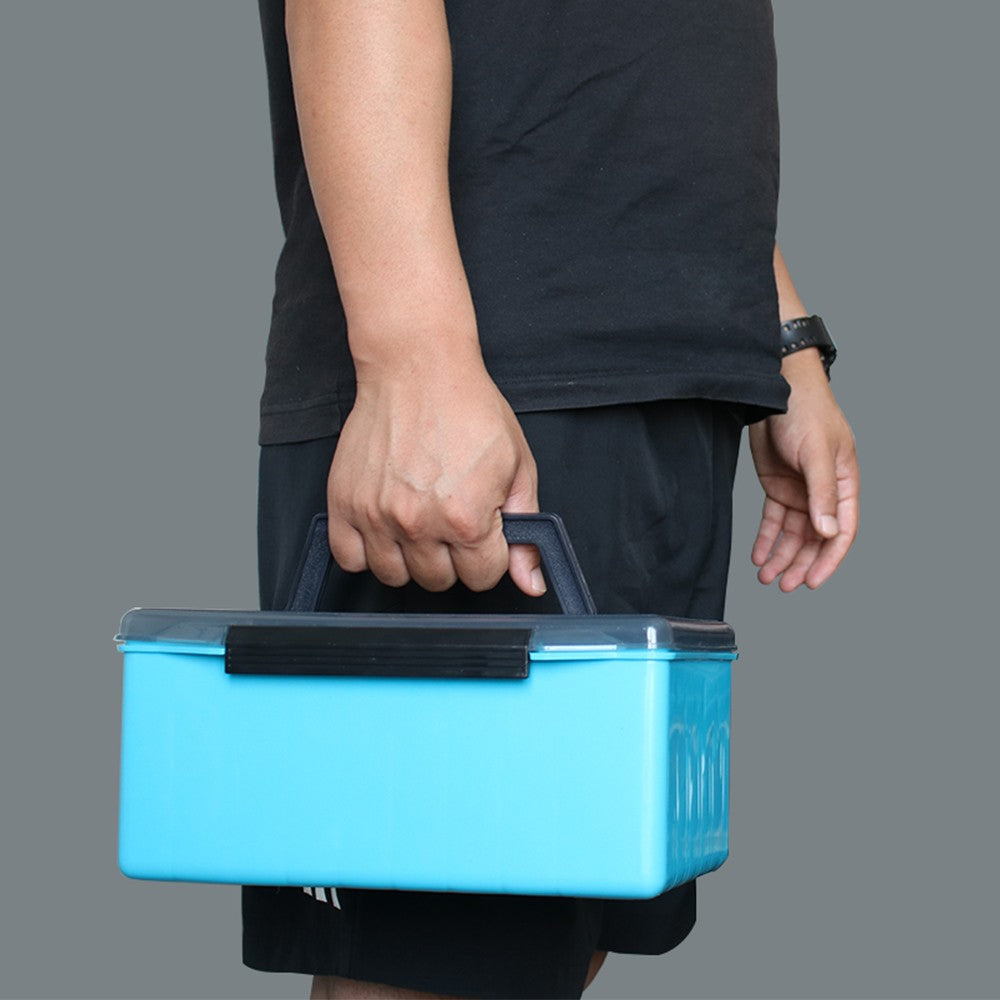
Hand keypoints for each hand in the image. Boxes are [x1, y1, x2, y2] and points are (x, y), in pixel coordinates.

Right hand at [326, 347, 542, 595]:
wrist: (419, 368)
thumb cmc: (469, 409)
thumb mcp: (517, 467)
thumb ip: (526, 529)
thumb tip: (530, 582)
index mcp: (466, 519)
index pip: (482, 577)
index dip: (488, 553)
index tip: (481, 528)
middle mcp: (418, 523)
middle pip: (439, 581)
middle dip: (452, 557)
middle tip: (450, 519)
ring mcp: (377, 515)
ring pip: (394, 576)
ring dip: (410, 557)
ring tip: (419, 522)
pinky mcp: (344, 503)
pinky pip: (349, 558)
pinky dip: (366, 551)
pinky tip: (385, 527)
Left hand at [749, 349, 858, 590]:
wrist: (774, 388)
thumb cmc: (806, 411)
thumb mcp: (815, 452)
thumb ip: (822, 493)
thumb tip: (828, 532)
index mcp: (844, 483)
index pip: (842, 530)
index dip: (828, 559)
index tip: (812, 581)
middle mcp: (824, 491)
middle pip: (816, 538)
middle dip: (801, 563)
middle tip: (785, 586)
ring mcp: (800, 490)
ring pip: (793, 533)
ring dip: (781, 556)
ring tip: (767, 578)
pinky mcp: (778, 485)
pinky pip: (773, 521)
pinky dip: (767, 539)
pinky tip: (758, 556)